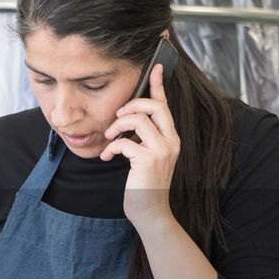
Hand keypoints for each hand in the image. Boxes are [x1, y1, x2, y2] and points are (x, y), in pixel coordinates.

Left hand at [99, 62, 180, 227]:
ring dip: (118, 126)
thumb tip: (126, 121)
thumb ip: (143, 139)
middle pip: (155, 106)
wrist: (150, 212)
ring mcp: (161, 151)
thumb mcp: (146, 157)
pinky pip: (125, 141)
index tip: (155, 67)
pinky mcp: (147, 160)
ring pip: (138, 120)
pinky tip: (107, 157)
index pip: (165, 106)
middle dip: (132, 104)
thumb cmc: (145, 184)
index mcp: (171, 138)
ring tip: (109, 137)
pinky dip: (111, 147)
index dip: (159, 85)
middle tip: (118, 114)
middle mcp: (171, 142)